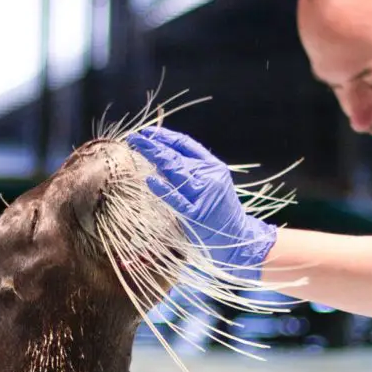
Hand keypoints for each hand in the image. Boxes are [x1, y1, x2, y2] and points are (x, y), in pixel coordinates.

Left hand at [127, 127, 276, 283]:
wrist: (238, 239)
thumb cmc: (220, 213)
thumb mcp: (211, 185)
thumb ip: (191, 170)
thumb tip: (161, 157)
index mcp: (213, 166)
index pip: (186, 144)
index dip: (165, 136)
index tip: (147, 132)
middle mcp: (209, 176)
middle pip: (176, 156)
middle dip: (153, 145)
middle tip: (134, 138)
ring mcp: (203, 194)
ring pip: (176, 171)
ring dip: (155, 158)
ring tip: (137, 149)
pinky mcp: (196, 215)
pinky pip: (176, 199)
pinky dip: (163, 189)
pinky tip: (150, 180)